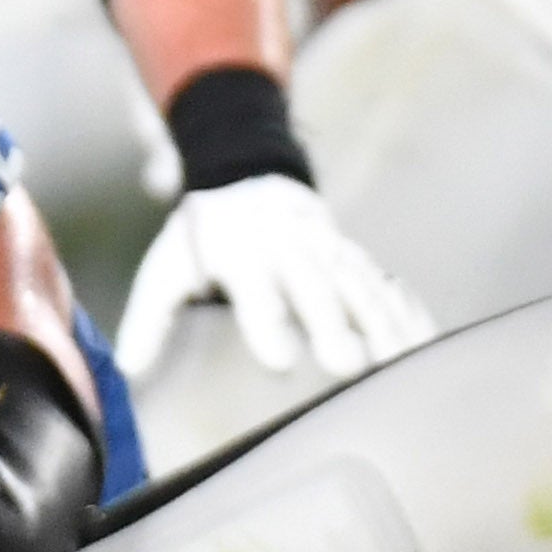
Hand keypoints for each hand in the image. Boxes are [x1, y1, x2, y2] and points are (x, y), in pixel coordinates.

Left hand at [117, 173, 429, 395]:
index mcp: (241, 251)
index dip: (268, 323)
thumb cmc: (203, 240)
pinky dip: (404, 310)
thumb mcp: (166, 269)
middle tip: (348, 366)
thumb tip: (126, 371)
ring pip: (357, 283)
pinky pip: (382, 283)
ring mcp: (325, 250)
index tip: (280, 362)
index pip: (255, 289)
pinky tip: (425, 344)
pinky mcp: (351, 258)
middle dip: (333, 323)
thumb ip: (149, 319)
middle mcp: (288, 248)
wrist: (249, 181)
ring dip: (379, 320)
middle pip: (314, 286)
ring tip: (398, 363)